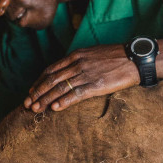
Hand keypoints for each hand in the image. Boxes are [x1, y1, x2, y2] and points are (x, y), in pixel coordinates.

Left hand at [24, 44, 138, 112]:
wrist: (135, 58)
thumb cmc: (116, 56)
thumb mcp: (93, 53)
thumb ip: (79, 61)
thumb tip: (68, 70)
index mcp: (76, 55)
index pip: (51, 69)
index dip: (39, 81)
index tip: (31, 91)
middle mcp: (77, 64)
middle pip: (51, 79)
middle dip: (37, 92)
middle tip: (27, 104)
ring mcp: (86, 74)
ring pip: (60, 88)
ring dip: (45, 99)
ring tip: (36, 109)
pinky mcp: (96, 85)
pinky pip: (76, 94)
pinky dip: (64, 102)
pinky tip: (55, 109)